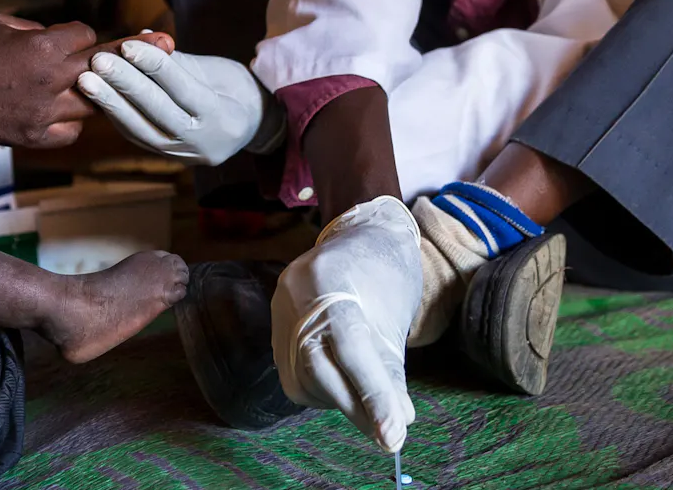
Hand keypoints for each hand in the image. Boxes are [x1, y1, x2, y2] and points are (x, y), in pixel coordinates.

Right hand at [0, 14, 102, 148]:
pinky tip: (58, 113)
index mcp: (44, 47)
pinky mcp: (33, 136)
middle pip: (102, 69)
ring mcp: (44, 112)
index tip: (72, 40)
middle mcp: (51, 79)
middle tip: (102, 62)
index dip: (80, 36)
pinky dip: (70, 123)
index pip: (89, 37)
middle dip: (100, 62)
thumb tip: (55, 37)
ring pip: (94, 104)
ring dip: (89, 94)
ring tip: (79, 88)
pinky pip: (71, 132)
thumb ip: (34, 28)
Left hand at [76, 40, 283, 165]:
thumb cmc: (235, 89)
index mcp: (221, 114)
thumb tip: (142, 36)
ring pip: (140, 129)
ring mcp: (182, 153)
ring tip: (86, 81)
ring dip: (110, 103)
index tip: (126, 45)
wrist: (251, 128)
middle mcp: (201, 140)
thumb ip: (178, 59)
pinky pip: (136, 136)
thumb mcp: (218, 69)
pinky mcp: (165, 156)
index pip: (181, 87)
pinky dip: (116, 115)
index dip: (152, 65)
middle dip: (124, 85)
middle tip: (97, 62)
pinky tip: (97, 97)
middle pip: (157, 110)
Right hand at [270, 196, 422, 452]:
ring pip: (306, 379)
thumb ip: (391, 371)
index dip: (372, 393)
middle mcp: (294, 295)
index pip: (350, 346)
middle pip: (320, 368)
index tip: (394, 434)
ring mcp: (278, 313)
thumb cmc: (384, 274)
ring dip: (342, 400)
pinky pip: (296, 377)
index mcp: (328, 280)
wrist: (357, 236)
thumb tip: (397, 425)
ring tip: (372, 400)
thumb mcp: (395, 316)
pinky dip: (326, 390)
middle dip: (358, 407)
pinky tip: (345, 382)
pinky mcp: (274, 332)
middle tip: (391, 435)